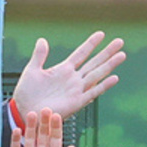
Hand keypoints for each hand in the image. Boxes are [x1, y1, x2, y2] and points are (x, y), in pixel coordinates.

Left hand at [10, 31, 125, 120]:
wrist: (24, 112)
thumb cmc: (25, 95)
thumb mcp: (31, 71)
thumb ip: (39, 56)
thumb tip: (42, 39)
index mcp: (62, 70)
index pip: (81, 54)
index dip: (90, 44)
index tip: (101, 34)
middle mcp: (72, 79)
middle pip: (94, 62)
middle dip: (107, 52)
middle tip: (120, 41)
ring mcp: (76, 90)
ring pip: (97, 74)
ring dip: (109, 65)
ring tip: (122, 55)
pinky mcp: (76, 102)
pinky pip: (93, 92)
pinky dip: (103, 85)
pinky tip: (115, 78)